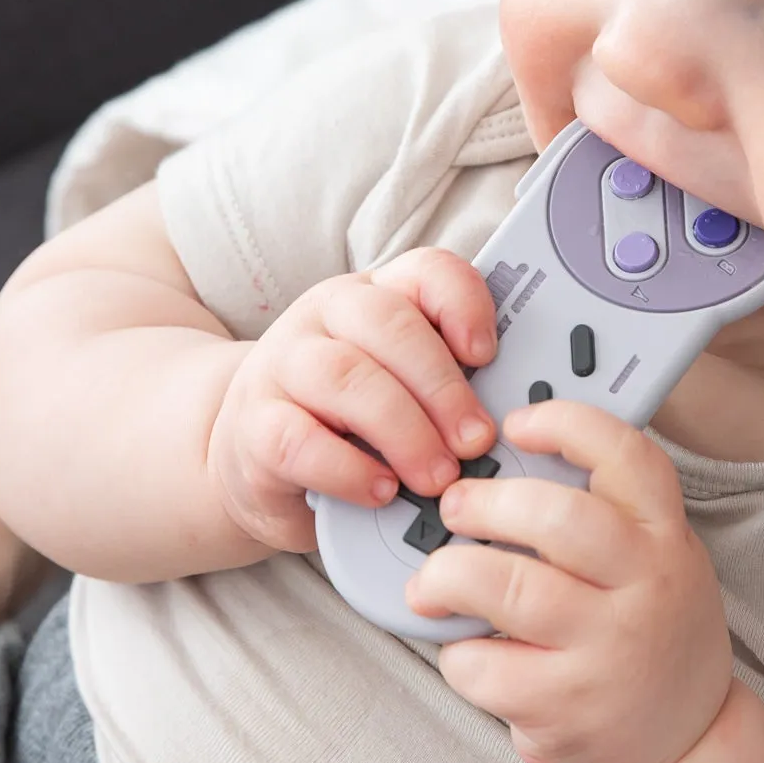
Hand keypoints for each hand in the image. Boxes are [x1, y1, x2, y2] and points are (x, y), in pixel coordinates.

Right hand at [205, 251, 498, 554]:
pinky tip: (379, 491)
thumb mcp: (400, 384)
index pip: (426, 271)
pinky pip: (300, 441)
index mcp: (374, 296)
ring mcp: (282, 367)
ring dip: (405, 431)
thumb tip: (511, 416)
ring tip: (436, 476)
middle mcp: (325, 318)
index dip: (464, 305)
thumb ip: (447, 383)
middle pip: (389, 325)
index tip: (488, 355)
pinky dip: (348, 470)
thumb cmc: (345, 417)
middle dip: (443, 387)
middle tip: (476, 441)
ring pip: (346, 378)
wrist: (252, 451)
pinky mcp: (253, 428)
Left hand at [410, 400, 733, 762]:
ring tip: (432, 582)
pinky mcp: (566, 708)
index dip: (566, 424)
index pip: (627, 456)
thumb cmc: (649, 636)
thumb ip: (605, 516)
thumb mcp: (657, 563)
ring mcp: (609, 651)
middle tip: (453, 507)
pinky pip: (482, 664)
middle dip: (483, 502)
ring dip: (447, 575)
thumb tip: (503, 466)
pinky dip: (456, 653)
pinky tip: (469, 652)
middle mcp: (647, 588)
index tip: (516, 425)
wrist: (681, 746)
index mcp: (666, 539)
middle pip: (554, 516)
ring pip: (505, 587)